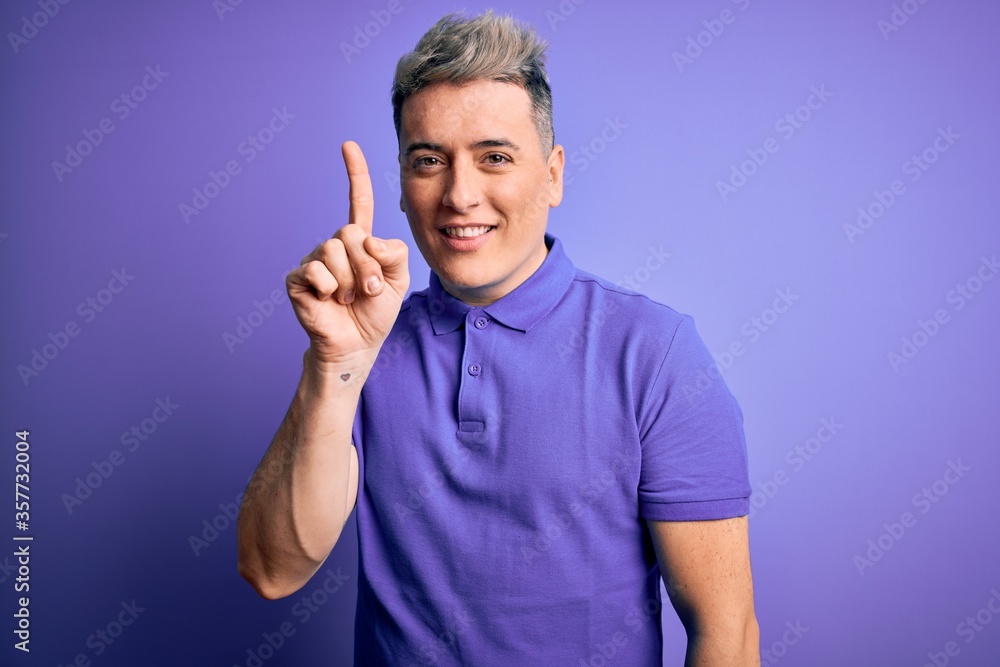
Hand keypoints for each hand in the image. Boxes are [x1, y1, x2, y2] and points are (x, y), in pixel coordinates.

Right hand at [286, 141, 408, 365]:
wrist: (357, 343)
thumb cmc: (375, 312)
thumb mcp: (399, 280)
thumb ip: (394, 253)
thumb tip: (368, 240)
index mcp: (360, 241)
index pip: (358, 201)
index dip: (355, 174)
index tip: (348, 146)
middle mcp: (335, 245)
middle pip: (349, 232)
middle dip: (366, 266)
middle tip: (369, 290)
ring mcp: (314, 260)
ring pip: (333, 251)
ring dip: (349, 280)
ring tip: (348, 298)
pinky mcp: (298, 278)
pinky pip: (316, 271)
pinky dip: (329, 288)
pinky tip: (328, 300)